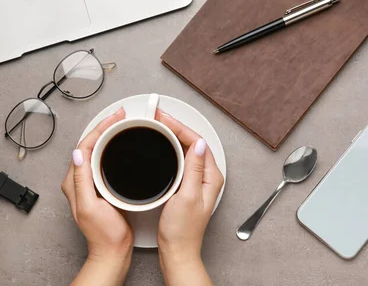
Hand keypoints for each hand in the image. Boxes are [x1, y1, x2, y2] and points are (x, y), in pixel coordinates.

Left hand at [61, 108, 132, 285]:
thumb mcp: (92, 206)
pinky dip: (112, 148)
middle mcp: (79, 180)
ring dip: (108, 135)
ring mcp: (89, 183)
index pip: (85, 145)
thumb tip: (78, 154)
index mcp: (74, 182)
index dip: (100, 128)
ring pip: (97, 150)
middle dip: (105, 126)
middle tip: (120, 115)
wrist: (112, 252)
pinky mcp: (100, 187)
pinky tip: (120, 145)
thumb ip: (82, 180)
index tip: (115, 117)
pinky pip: (103, 160)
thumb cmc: (104, 234)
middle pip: (90, 144)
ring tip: (121, 124)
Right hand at [155, 110, 224, 285]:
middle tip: (157, 117)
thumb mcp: (187, 196)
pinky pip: (181, 159)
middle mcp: (206, 177)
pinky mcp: (187, 186)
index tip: (163, 118)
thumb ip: (193, 169)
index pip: (196, 141)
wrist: (177, 250)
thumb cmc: (182, 230)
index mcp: (210, 176)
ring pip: (186, 149)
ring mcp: (197, 181)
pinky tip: (161, 147)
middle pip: (192, 142)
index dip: (179, 126)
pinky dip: (170, 149)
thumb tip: (198, 143)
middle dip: (175, 127)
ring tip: (158, 126)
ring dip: (172, 136)